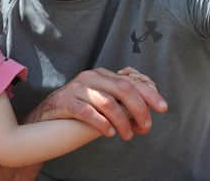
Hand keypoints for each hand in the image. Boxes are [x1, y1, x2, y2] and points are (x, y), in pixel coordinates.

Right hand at [26, 67, 167, 140]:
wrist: (47, 114)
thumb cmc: (79, 108)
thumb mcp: (101, 99)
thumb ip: (121, 100)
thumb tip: (147, 110)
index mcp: (102, 74)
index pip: (130, 80)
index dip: (149, 93)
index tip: (162, 108)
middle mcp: (90, 77)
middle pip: (123, 88)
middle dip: (139, 109)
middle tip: (145, 127)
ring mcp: (77, 88)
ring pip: (107, 102)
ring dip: (122, 121)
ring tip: (127, 135)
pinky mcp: (65, 101)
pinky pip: (87, 112)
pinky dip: (101, 123)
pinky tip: (109, 132)